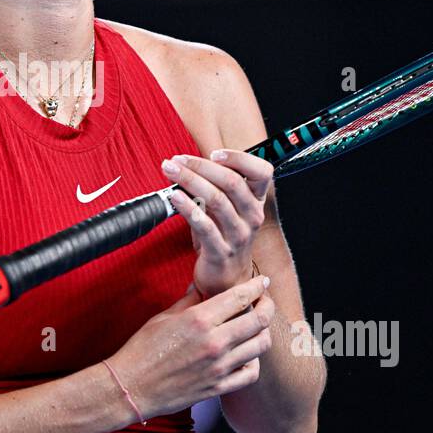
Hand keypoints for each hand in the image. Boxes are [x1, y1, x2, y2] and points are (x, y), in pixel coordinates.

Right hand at [106, 277, 273, 422]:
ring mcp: (218, 367)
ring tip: (258, 327)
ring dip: (264, 332)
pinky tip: (247, 355)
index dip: (257, 286)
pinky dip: (255, 362)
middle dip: (267, 306)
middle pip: (259, 320)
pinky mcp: (218, 387)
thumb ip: (189, 301)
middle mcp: (214, 342)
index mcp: (199, 319)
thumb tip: (203, 286)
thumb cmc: (142, 349)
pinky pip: (250, 374)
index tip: (262, 281)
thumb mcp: (164, 317)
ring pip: (260, 345)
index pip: (240, 297)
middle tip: (265, 301)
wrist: (131, 387)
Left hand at [160, 149, 273, 296]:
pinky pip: (205, 225)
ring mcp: (239, 235)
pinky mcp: (222, 251)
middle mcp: (252, 216)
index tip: (213, 153)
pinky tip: (174, 197)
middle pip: (232, 182)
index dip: (239, 158)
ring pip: (217, 200)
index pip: (261, 172)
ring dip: (190, 181)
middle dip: (201, 166)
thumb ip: (216, 187)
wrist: (226, 280)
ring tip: (171, 172)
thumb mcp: (226, 210)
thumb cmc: (223, 238)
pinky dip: (188, 207)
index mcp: (256, 202)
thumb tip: (189, 163)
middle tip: (177, 160)